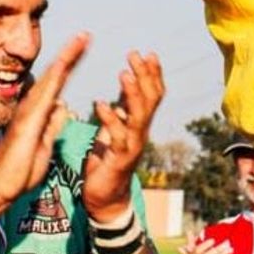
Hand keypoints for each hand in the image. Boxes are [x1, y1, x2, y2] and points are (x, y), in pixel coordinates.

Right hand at [0, 34, 88, 207]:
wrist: (2, 184)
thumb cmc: (21, 167)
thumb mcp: (45, 141)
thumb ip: (53, 123)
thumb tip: (62, 105)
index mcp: (40, 110)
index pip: (59, 83)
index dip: (71, 65)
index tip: (84, 49)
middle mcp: (34, 105)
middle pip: (56, 73)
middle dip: (71, 53)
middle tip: (86, 34)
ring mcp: (31, 109)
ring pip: (52, 77)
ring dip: (67, 57)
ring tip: (82, 39)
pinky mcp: (30, 118)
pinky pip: (46, 93)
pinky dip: (57, 77)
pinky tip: (66, 63)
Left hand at [83, 51, 164, 220]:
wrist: (105, 199)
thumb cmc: (108, 163)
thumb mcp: (115, 130)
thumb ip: (121, 110)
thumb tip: (124, 86)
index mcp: (138, 125)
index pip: (152, 95)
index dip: (152, 75)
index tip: (147, 54)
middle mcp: (140, 133)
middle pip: (150, 100)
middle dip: (145, 76)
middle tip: (136, 55)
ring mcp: (132, 146)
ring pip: (139, 117)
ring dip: (132, 95)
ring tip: (124, 74)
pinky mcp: (119, 160)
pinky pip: (117, 138)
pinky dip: (110, 120)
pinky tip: (100, 104)